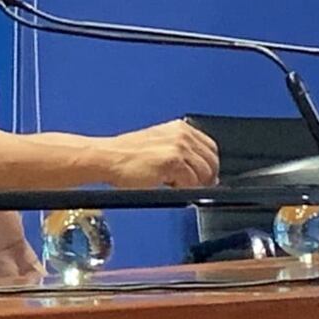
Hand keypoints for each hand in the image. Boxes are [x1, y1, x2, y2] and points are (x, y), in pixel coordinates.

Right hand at [105, 118, 219, 187]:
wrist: (106, 158)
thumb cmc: (125, 155)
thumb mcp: (157, 144)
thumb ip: (181, 152)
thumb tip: (200, 172)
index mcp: (180, 128)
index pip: (211, 149)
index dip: (209, 166)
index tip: (203, 178)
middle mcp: (182, 135)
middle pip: (212, 163)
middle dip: (204, 178)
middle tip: (189, 187)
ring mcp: (179, 147)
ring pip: (204, 175)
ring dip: (191, 184)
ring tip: (170, 184)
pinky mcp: (173, 162)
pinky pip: (191, 184)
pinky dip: (182, 190)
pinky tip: (166, 185)